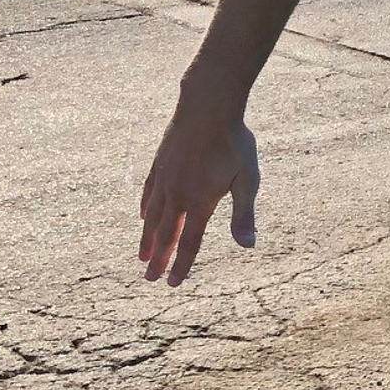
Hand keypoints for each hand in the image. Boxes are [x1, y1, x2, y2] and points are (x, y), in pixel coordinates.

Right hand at [139, 98, 260, 284]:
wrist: (208, 106)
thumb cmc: (234, 142)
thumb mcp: (247, 180)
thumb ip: (244, 215)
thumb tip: (248, 246)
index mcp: (200, 202)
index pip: (188, 243)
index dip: (181, 265)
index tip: (172, 284)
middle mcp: (177, 194)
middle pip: (166, 234)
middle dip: (159, 259)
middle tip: (149, 279)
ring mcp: (164, 178)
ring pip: (152, 216)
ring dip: (148, 239)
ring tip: (142, 256)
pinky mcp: (158, 164)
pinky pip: (148, 193)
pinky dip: (144, 209)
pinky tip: (142, 217)